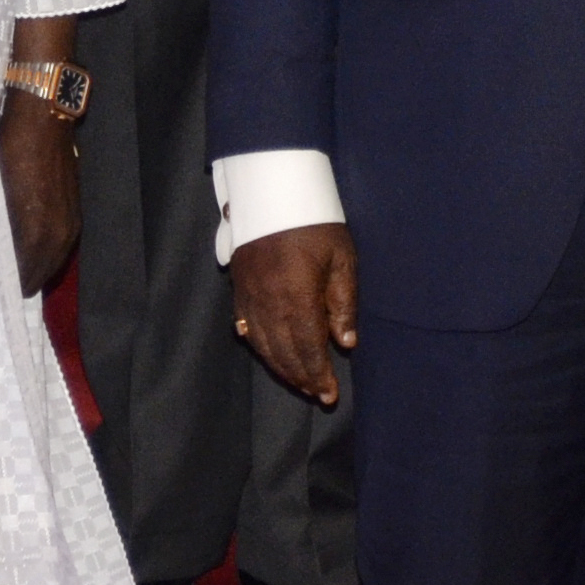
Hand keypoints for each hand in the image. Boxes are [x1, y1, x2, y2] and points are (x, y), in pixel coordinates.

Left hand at [0, 93, 80, 296]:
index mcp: (37, 232)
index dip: (7, 283)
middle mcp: (59, 233)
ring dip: (36, 267)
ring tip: (15, 273)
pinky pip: (61, 242)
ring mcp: (71, 220)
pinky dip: (46, 252)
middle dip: (23, 280)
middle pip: (40, 272)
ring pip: (53, 259)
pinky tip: (31, 249)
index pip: (22, 274)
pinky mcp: (75, 207)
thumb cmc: (10, 148)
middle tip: (1, 286)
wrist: (43, 114)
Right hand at [228, 221, 355, 406]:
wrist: (272, 190)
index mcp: (297, 296)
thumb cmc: (315, 221)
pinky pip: (246, 327)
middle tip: (317, 394)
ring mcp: (249, 296)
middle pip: (284, 352)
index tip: (329, 395)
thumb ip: (343, 303)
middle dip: (301, 378)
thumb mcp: (342, 258)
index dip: (318, 374)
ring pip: (263, 345)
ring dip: (281, 368)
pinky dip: (259, 347)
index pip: (308, 348)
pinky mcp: (238, 287)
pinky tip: (270, 355)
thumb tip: (345, 343)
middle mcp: (269, 302)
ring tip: (298, 382)